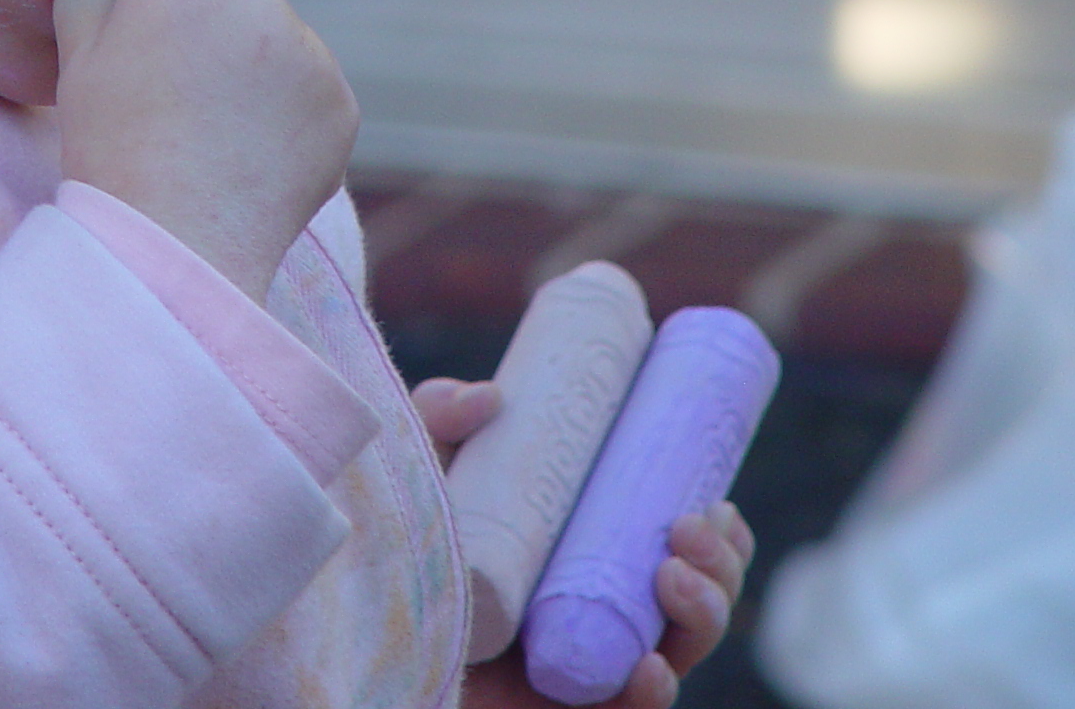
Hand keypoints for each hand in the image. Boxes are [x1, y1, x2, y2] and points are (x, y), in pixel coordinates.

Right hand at [33, 0, 357, 300]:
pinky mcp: (340, 105)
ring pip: (276, 33)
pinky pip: (311, 84)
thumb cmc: (110, 143)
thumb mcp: (79, 51)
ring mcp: (311, 54)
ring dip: (251, 61)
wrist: (174, 248)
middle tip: (171, 78)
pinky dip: (286, 108)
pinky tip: (244, 150)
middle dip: (211, 9)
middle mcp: (263, 2)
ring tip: (205, 125)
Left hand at [416, 376, 754, 708]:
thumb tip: (492, 396)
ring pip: (673, 653)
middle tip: (693, 525)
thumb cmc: (398, 543)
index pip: (680, 554)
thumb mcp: (428, 467)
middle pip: (690, 604)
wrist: (354, 625)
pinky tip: (650, 669)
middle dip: (719, 569)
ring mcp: (581, 668)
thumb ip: (441, 414)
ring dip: (701, 616)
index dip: (719, 538)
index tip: (716, 499)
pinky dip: (647, 696)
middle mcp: (596, 616)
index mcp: (593, 560)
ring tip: (673, 574)